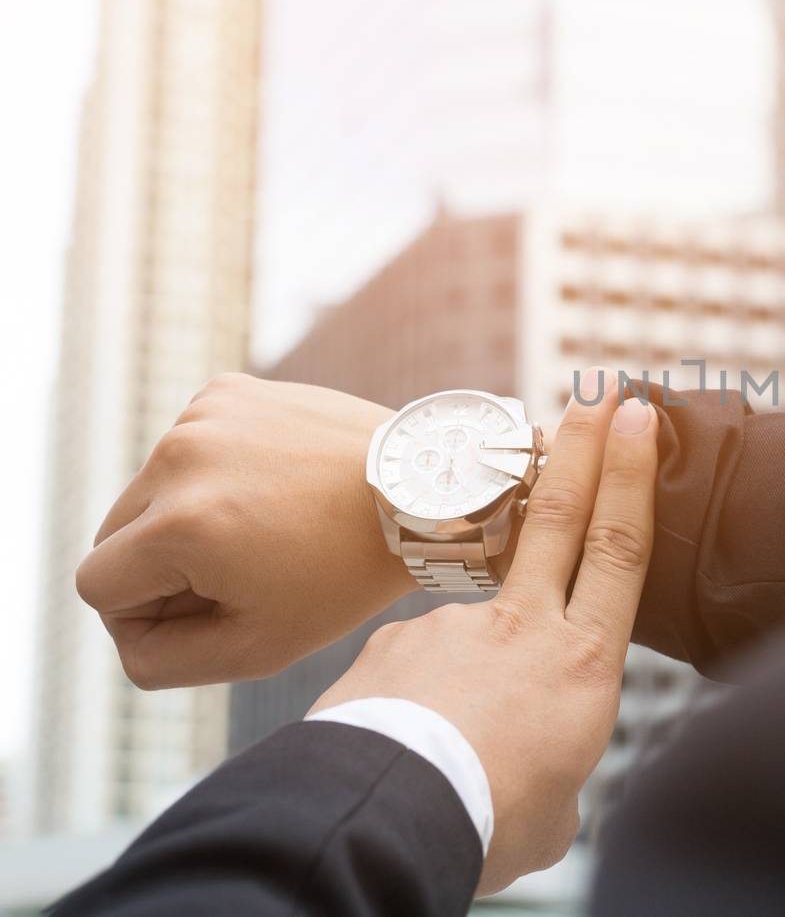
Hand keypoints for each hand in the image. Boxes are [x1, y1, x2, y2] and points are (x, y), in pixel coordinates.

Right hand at [77, 373, 411, 687]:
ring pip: (149, 492)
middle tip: (244, 575)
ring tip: (267, 529)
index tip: (212, 610)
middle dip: (163, 567)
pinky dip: (216, 474)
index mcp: (179, 526)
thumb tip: (123, 633)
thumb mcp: (255, 649)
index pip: (97, 588)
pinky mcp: (225, 390)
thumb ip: (162, 660)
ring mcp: (201, 416)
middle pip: (114, 535)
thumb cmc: (345, 576)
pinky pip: (186, 450)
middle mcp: (178, 458)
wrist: (420, 493)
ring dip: (188, 518)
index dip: (145, 615)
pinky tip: (274, 487)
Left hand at [310, 391, 659, 894]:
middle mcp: (520, 627)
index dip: (632, 478)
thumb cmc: (489, 824)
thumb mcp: (556, 810)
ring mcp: (449, 628)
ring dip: (473, 671)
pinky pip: (411, 668)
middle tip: (597, 391)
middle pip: (557, 515)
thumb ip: (557, 769)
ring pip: (473, 625)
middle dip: (580, 448)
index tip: (638, 417)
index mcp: (581, 662)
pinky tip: (405, 749)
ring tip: (455, 749)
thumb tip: (540, 775)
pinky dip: (414, 700)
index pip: (619, 548)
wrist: (386, 822)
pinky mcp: (387, 646)